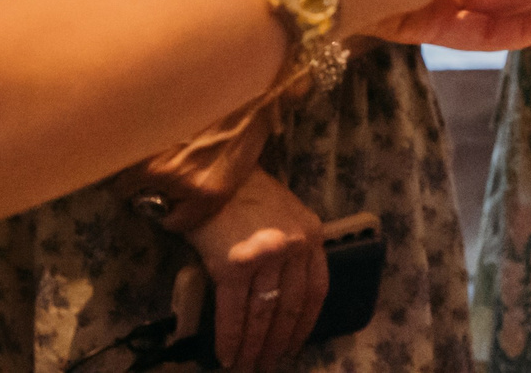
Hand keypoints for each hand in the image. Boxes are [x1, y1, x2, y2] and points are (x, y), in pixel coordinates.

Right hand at [186, 168, 327, 371]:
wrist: (214, 176)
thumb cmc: (248, 194)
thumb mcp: (287, 216)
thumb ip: (294, 249)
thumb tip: (284, 294)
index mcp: (311, 235)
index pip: (316, 291)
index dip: (305, 324)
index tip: (296, 345)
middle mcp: (293, 248)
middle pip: (290, 307)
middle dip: (278, 342)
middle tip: (269, 364)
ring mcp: (264, 257)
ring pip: (263, 314)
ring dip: (255, 346)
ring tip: (248, 365)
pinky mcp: (233, 265)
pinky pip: (234, 312)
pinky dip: (231, 338)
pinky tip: (227, 355)